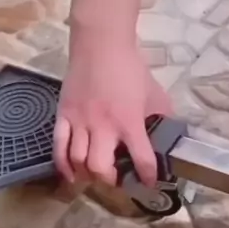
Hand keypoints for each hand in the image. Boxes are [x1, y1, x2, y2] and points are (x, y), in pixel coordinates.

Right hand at [54, 34, 171, 186]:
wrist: (101, 45)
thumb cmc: (130, 69)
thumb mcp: (155, 94)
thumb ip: (162, 117)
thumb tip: (170, 135)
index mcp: (129, 122)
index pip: (141, 159)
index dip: (147, 176)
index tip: (148, 182)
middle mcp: (103, 126)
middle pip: (100, 168)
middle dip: (110, 180)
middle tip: (116, 178)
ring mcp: (80, 121)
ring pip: (78, 161)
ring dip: (88, 174)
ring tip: (95, 174)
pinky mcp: (63, 115)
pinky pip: (58, 147)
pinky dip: (63, 165)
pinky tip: (72, 174)